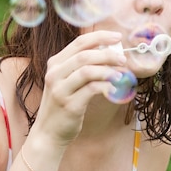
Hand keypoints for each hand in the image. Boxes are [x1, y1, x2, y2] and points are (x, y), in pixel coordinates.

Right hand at [31, 30, 126, 145]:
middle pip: (85, 55)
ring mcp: (61, 90)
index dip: (100, 37)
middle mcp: (55, 74)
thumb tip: (109, 53)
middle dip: (108, 54)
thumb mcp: (65, 81)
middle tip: (123, 60)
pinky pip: (92, 90)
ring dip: (108, 70)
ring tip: (121, 75)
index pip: (79, 43)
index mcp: (55, 63)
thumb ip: (80, 67)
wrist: (48, 133)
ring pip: (88, 71)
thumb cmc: (62, 105)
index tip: (117, 37)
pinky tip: (114, 89)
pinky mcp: (70, 105)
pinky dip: (106, 87)